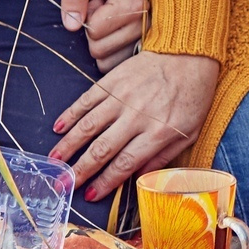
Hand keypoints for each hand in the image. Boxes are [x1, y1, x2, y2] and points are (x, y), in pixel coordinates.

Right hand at [50, 51, 220, 200]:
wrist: (190, 53)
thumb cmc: (193, 96)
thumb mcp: (190, 132)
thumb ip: (165, 156)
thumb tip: (139, 177)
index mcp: (158, 132)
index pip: (125, 164)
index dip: (105, 181)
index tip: (91, 195)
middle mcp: (137, 117)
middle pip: (102, 149)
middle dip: (80, 171)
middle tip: (63, 185)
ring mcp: (123, 97)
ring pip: (89, 126)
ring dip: (69, 146)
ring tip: (54, 161)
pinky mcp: (114, 80)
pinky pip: (87, 99)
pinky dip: (71, 114)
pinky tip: (58, 128)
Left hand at [61, 0, 145, 72]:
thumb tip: (72, 25)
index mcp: (134, 3)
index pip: (95, 30)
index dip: (86, 15)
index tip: (95, 0)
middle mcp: (145, 23)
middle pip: (100, 49)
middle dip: (90, 32)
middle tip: (98, 10)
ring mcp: (143, 39)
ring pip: (105, 61)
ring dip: (97, 43)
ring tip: (103, 20)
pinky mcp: (138, 50)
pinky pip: (111, 66)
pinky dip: (103, 54)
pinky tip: (108, 33)